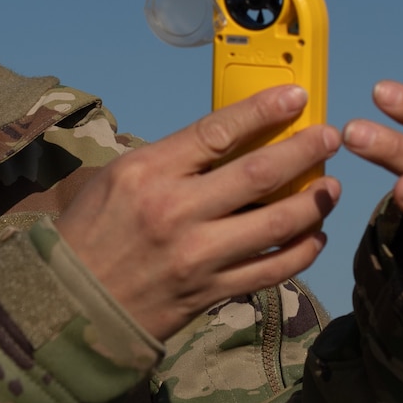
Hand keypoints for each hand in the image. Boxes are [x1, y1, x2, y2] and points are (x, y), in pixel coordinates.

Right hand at [56, 86, 340, 341]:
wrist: (71, 306)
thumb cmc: (93, 233)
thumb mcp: (119, 178)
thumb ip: (174, 160)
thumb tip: (234, 140)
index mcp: (148, 173)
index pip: (218, 131)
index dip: (264, 111)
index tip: (297, 96)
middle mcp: (176, 212)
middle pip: (260, 174)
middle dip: (305, 151)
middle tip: (329, 136)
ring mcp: (197, 256)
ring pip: (277, 225)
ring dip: (314, 203)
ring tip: (331, 188)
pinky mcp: (211, 292)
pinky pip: (272, 271)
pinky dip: (302, 252)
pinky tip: (315, 236)